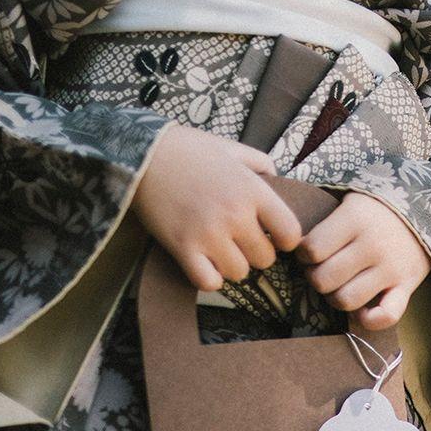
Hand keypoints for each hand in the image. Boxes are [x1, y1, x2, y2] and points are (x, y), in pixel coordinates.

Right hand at [132, 124, 302, 292]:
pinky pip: (210, 283)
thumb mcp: (230, 147)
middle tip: (238, 240)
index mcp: (252, 190)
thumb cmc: (187, 150)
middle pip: (265, 259)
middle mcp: (235, 214)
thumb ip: (259, 162)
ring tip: (218, 248)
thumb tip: (277, 178)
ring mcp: (209, 233)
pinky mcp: (183, 247)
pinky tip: (203, 262)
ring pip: (240, 273)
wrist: (140, 153)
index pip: (291, 234)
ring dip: (231, 265)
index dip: (283, 239)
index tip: (271, 235)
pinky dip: (209, 278)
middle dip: (254, 252)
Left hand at [295, 191, 430, 329]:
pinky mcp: (407, 286)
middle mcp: (371, 245)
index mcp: (353, 219)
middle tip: (322, 270)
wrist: (425, 211)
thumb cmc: (376, 211)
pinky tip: (363, 310)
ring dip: (336, 298)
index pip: (311, 249)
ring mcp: (390, 268)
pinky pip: (387, 315)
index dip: (302, 255)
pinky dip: (371, 320)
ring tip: (340, 287)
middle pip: (325, 279)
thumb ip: (324, 223)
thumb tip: (286, 243)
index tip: (309, 252)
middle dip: (316, 278)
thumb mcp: (349, 204)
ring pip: (346, 300)